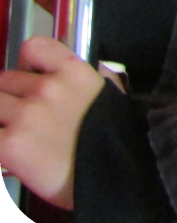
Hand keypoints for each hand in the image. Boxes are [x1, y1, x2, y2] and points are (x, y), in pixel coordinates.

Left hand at [0, 36, 104, 209]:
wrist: (118, 175)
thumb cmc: (119, 139)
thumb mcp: (113, 94)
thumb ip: (92, 77)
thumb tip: (79, 74)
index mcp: (74, 70)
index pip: (33, 47)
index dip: (27, 64)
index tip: (29, 77)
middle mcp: (47, 87)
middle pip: (4, 80)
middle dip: (11, 97)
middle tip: (24, 117)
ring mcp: (26, 115)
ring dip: (1, 119)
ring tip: (16, 134)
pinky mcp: (9, 145)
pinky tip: (8, 152)